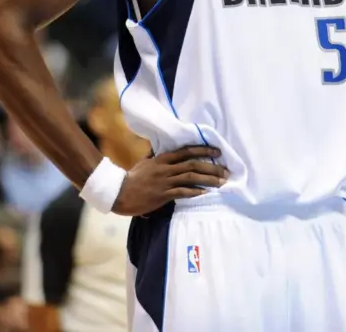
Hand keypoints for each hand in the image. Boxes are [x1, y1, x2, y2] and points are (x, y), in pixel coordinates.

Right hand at [112, 146, 227, 215]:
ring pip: (191, 178)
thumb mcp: (145, 163)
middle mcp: (166, 168)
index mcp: (162, 159)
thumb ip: (156, 157)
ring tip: (221, 183)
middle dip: (211, 167)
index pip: (186, 151)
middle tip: (226, 170)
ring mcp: (165, 181)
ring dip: (208, 180)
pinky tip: (205, 193)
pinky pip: (182, 192)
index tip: (218, 151)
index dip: (203, 150)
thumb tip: (161, 150)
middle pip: (193, 164)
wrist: (119, 193)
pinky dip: (195, 192)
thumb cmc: (132, 178)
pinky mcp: (163, 195)